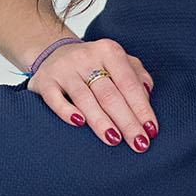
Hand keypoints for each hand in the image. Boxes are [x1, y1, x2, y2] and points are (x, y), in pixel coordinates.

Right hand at [29, 37, 157, 151]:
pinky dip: (66, 111)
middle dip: (127, 121)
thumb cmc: (94, 64)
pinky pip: (54, 98)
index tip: (151, 130)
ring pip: (85, 98)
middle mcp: (86, 57)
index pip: (129, 83)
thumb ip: (137, 76)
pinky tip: (79, 124)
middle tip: (139, 144)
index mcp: (109, 51)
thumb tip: (147, 96)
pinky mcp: (44, 81)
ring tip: (114, 140)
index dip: (141, 107)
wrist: (53, 53)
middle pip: (109, 94)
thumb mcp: (118, 62)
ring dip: (101, 121)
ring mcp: (64, 69)